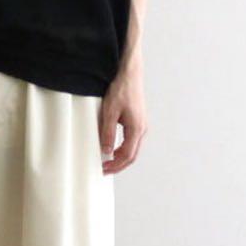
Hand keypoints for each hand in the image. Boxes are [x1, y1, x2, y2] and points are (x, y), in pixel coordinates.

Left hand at [99, 55, 147, 175]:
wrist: (130, 74)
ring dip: (121, 158)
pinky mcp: (138, 122)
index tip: (103, 169)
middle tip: (104, 170)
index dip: (115, 165)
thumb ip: (108, 132)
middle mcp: (142, 129)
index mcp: (136, 128)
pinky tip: (113, 149)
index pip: (126, 155)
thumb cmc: (121, 89)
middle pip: (132, 156)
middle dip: (118, 165)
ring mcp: (141, 126)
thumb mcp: (110, 111)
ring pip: (133, 149)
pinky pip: (132, 142)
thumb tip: (106, 151)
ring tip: (107, 162)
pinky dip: (123, 150)